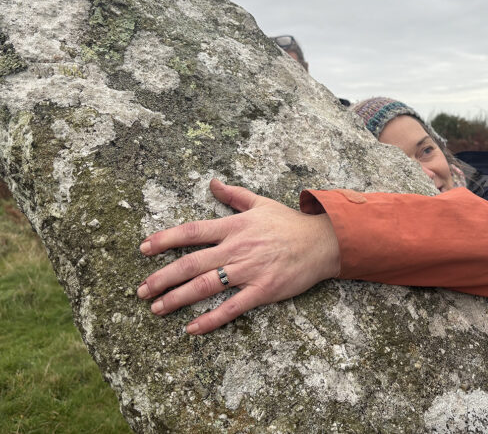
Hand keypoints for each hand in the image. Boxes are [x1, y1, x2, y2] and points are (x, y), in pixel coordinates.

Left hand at [137, 179, 339, 334]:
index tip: (143, 248)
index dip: (165, 240)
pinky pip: (232, 308)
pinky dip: (210, 320)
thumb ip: (233, 196)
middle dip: (162, 277)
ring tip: (156, 308)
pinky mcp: (262, 290)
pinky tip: (192, 329)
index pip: (192, 232)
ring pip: (206, 286)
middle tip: (141, 290)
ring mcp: (249, 271)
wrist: (322, 242)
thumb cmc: (290, 224)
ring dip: (178, 298)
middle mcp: (237, 248)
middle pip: (192, 263)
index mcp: (234, 227)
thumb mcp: (261, 203)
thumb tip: (212, 182)